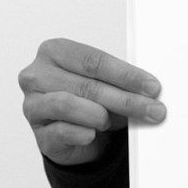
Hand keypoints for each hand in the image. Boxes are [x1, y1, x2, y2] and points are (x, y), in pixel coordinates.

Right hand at [18, 38, 166, 165]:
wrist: (77, 136)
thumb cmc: (92, 101)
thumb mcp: (107, 84)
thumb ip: (122, 82)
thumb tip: (151, 91)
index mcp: (56, 52)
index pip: (94, 61)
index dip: (126, 75)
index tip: (153, 87)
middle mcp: (37, 75)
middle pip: (87, 86)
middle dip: (127, 100)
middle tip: (155, 110)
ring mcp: (33, 105)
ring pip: (69, 106)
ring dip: (103, 116)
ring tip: (118, 121)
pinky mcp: (38, 134)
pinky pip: (63, 132)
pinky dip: (85, 134)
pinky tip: (95, 134)